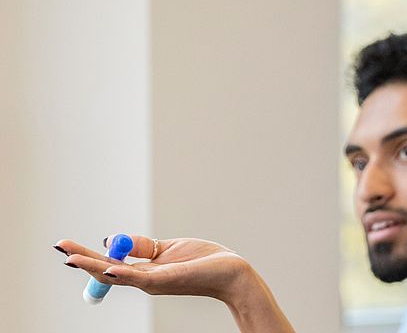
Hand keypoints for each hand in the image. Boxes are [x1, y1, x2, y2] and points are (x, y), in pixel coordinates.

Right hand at [55, 235, 249, 301]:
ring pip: (117, 274)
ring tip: (72, 259)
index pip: (110, 264)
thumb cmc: (206, 262)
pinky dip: (123, 272)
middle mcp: (145, 280)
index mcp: (146, 271)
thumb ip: (144, 246)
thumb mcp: (170, 247)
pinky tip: (108, 268)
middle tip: (59, 248)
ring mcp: (154, 282)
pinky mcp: (167, 279)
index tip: (67, 246)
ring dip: (93, 266)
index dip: (88, 256)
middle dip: (82, 259)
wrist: (233, 273)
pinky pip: (140, 277)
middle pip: (107, 270)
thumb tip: (113, 239)